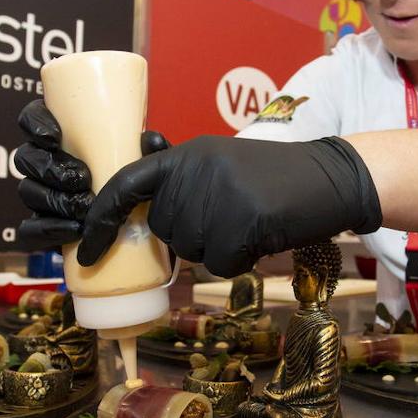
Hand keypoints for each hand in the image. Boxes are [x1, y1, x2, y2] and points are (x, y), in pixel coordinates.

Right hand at [13, 99, 168, 250]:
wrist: (138, 223)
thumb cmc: (136, 180)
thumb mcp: (144, 160)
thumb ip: (149, 149)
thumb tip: (151, 140)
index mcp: (63, 136)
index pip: (32, 118)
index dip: (35, 124)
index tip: (54, 137)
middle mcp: (45, 162)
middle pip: (25, 157)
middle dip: (50, 168)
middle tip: (82, 179)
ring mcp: (40, 194)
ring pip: (26, 191)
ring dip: (53, 199)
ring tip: (84, 208)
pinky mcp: (42, 225)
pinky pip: (28, 230)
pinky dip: (47, 230)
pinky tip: (74, 230)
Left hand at [77, 135, 381, 276]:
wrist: (331, 176)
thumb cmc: (274, 177)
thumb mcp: (222, 163)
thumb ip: (182, 178)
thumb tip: (139, 175)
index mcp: (187, 153)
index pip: (126, 184)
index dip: (100, 218)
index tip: (85, 251)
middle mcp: (197, 168)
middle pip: (165, 230)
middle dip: (194, 235)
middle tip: (232, 216)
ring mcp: (220, 193)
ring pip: (192, 250)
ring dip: (219, 249)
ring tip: (250, 222)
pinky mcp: (245, 219)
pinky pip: (220, 264)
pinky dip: (240, 260)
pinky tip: (261, 236)